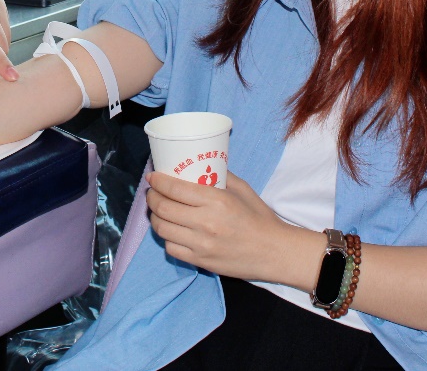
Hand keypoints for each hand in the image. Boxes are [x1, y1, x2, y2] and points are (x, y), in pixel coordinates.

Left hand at [145, 171, 313, 285]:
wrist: (273, 252)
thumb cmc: (259, 218)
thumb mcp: (242, 189)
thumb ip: (220, 176)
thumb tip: (199, 166)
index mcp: (216, 201)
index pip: (174, 189)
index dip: (158, 182)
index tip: (152, 177)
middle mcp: (205, 223)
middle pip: (163, 208)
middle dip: (152, 198)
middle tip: (153, 193)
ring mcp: (201, 244)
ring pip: (162, 229)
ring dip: (155, 217)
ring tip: (159, 211)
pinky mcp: (201, 261)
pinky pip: (171, 248)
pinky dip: (167, 237)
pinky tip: (172, 230)